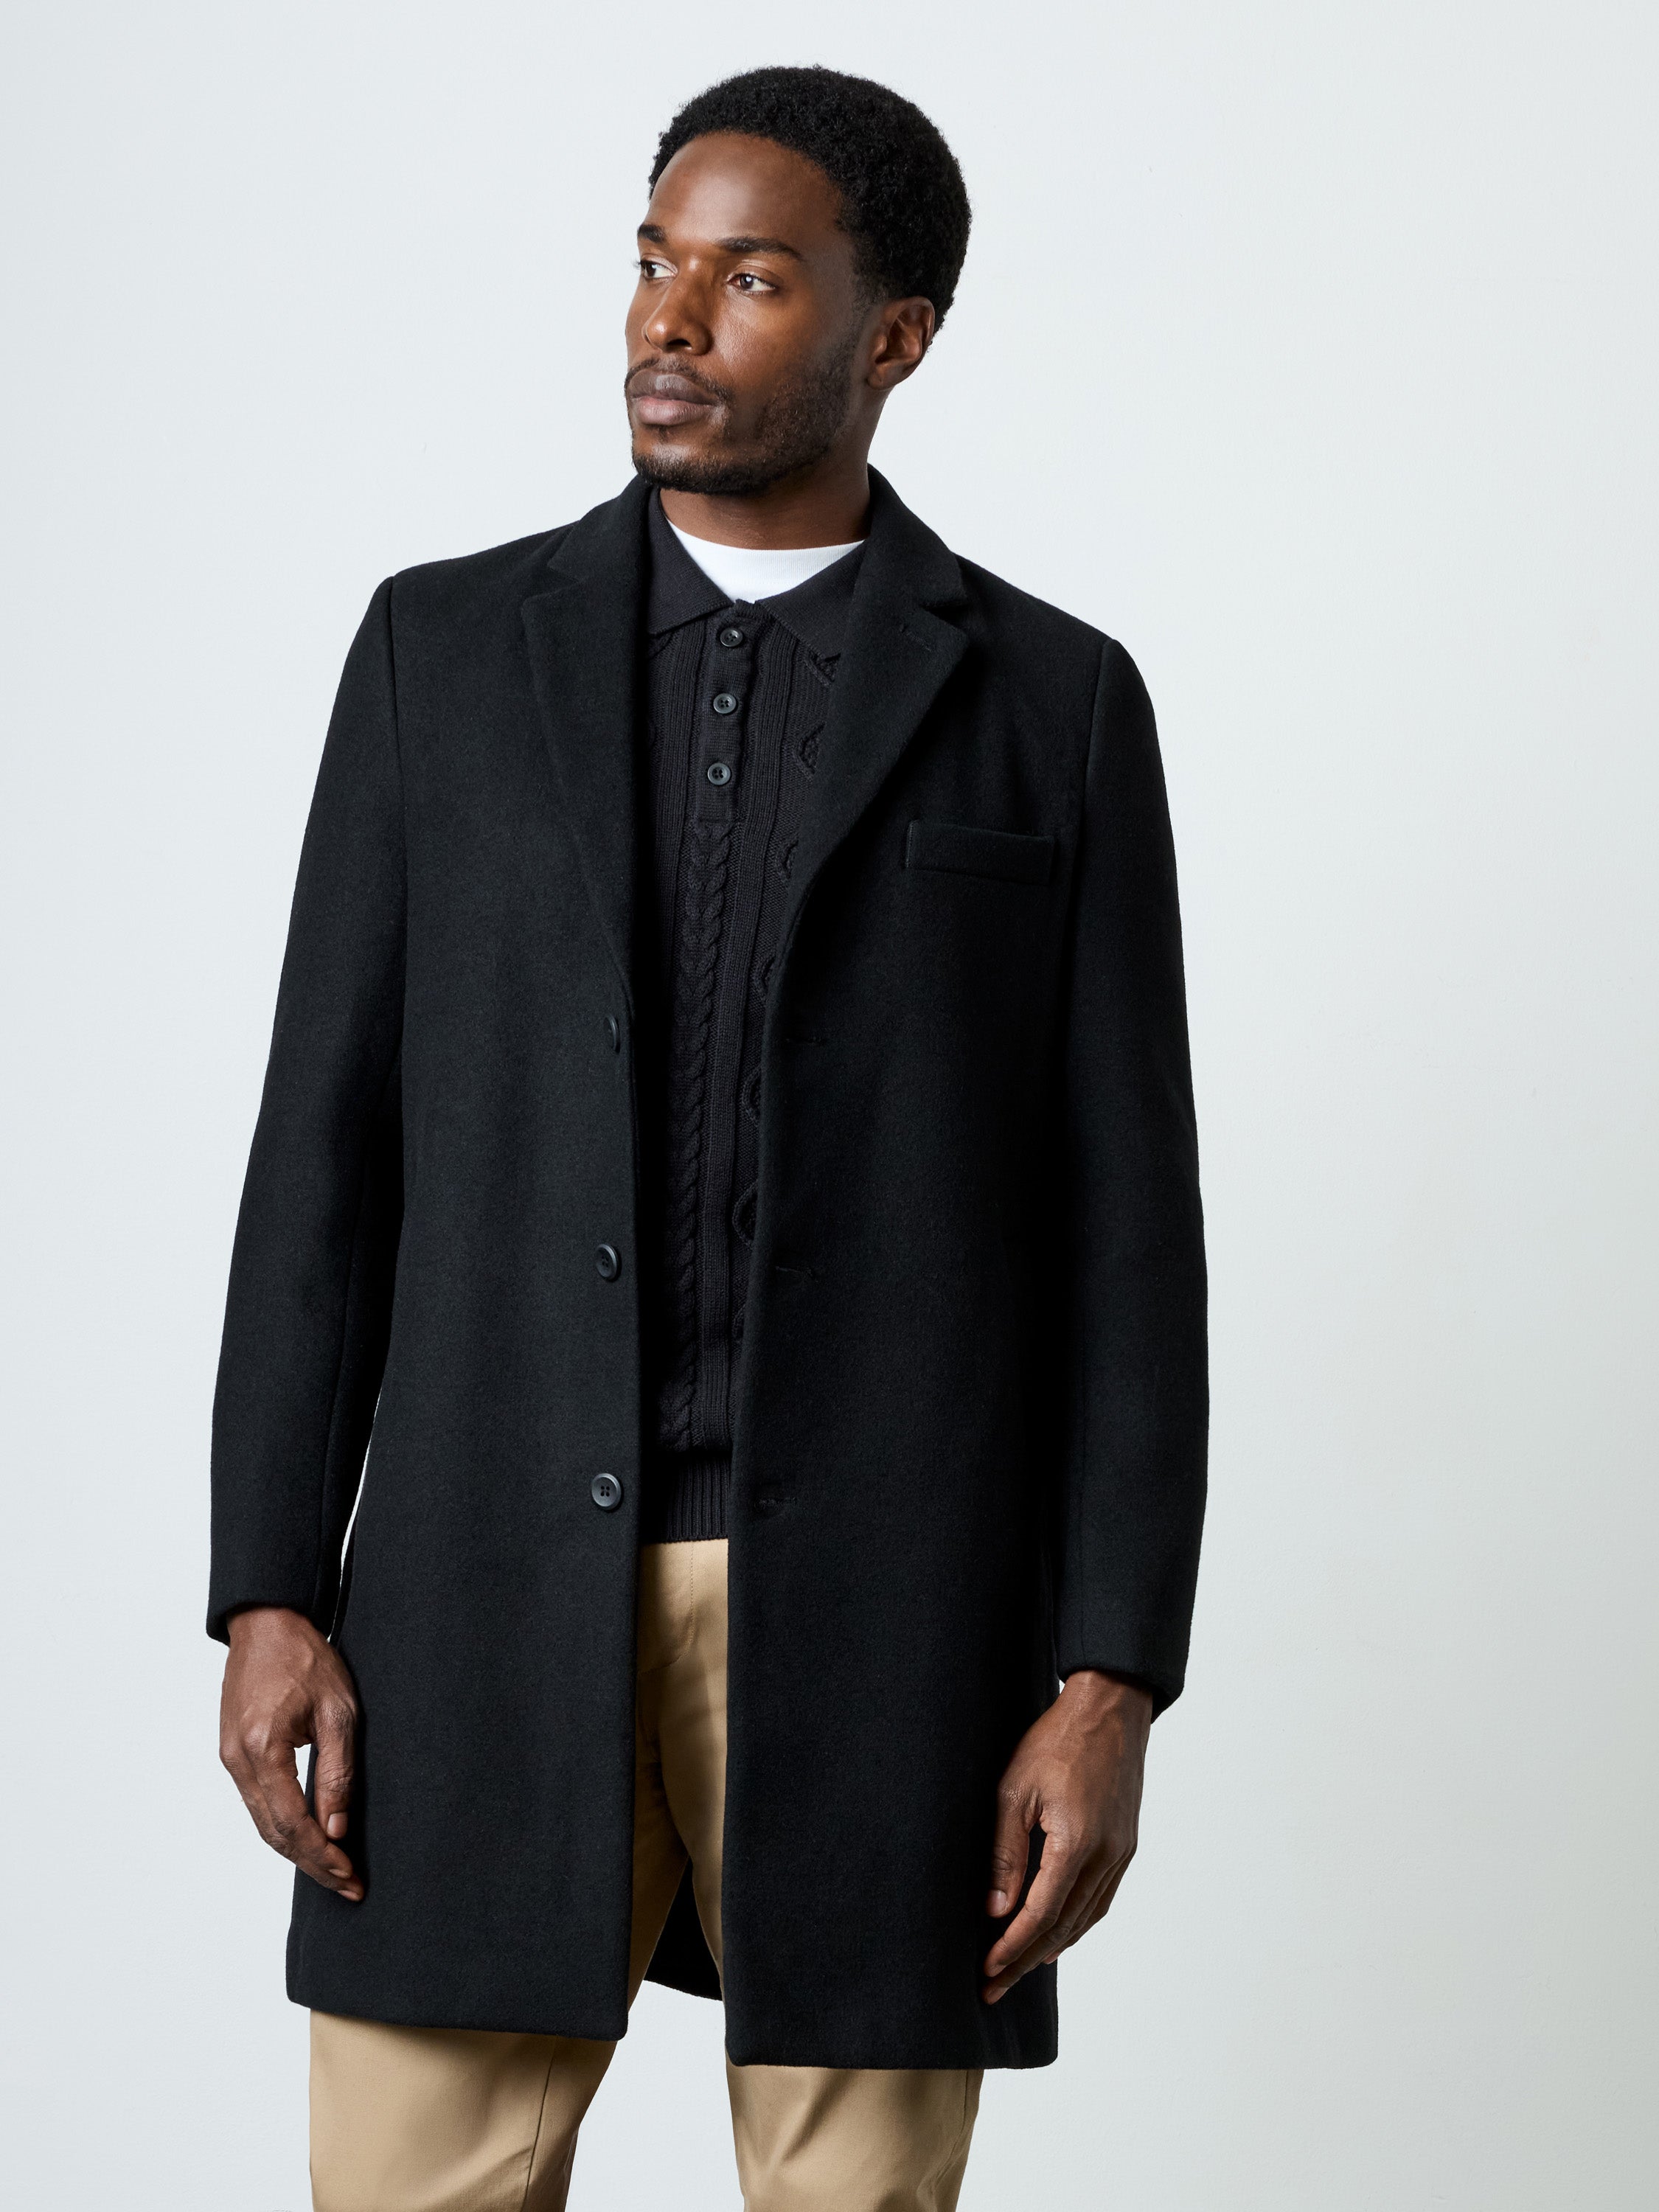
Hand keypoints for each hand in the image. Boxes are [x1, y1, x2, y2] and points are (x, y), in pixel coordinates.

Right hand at [219, 1606, 363, 1900]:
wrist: (266, 1623)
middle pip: (272, 1833)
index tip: (350, 1877)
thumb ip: (337, 1771)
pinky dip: (281, 1825)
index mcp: (263, 1748)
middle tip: (347, 1884)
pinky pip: (256, 1802)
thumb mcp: (339, 1710)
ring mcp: (229, 1757)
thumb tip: (336, 1827)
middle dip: (311, 1863)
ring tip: (333, 1868)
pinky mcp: (232, 1752)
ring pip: (262, 1822)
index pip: (291, 1823)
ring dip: (296, 1849)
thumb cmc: (306, 1658)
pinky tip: (309, 1834)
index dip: (321, 1856)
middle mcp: (238, 1759)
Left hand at [982, 1669, 1152, 2001]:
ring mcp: (1121, 1852)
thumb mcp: (1016, 1790)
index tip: (987, 1970)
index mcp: (1078, 1843)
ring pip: (1086, 1918)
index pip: (1041, 1914)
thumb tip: (994, 1909)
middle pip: (1063, 1926)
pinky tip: (1059, 1933)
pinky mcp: (1126, 1844)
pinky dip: (1077, 1924)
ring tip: (1021, 1968)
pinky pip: (1101, 1899)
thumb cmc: (1057, 1740)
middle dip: (1026, 1960)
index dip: (1012, 1947)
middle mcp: (1106, 1857)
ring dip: (1053, 1947)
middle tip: (995, 1986)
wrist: (1112, 1707)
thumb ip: (1005, 1853)